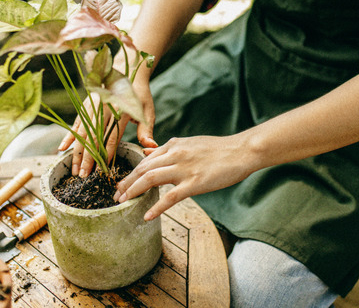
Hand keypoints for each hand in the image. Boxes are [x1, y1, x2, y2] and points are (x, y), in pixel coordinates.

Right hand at [58, 75, 157, 176]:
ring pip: (82, 133)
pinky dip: (69, 136)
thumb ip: (145, 130)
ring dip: (77, 152)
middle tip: (83, 176)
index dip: (107, 154)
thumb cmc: (140, 94)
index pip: (112, 137)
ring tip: (74, 169)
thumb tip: (150, 146)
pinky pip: (76, 123)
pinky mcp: (86, 105)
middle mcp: (104, 109)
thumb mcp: (147, 111)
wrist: (128, 72)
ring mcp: (92, 107)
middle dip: (87, 159)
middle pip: (93, 138)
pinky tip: (63, 149)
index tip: (103, 170)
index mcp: (120, 111)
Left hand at [113, 134, 255, 220]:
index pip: (145, 159)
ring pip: (150, 179)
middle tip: (116, 196)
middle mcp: (175, 154)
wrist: (242, 151)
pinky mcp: (195, 182)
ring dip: (133, 191)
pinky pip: (171, 196)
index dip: (131, 173)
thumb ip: (169, 149)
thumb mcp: (190, 143)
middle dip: (126, 183)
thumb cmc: (219, 149)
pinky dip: (157, 207)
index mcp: (174, 145)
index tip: (122, 184)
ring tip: (124, 203)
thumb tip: (147, 151)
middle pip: (143, 168)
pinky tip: (147, 216)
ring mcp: (184, 168)